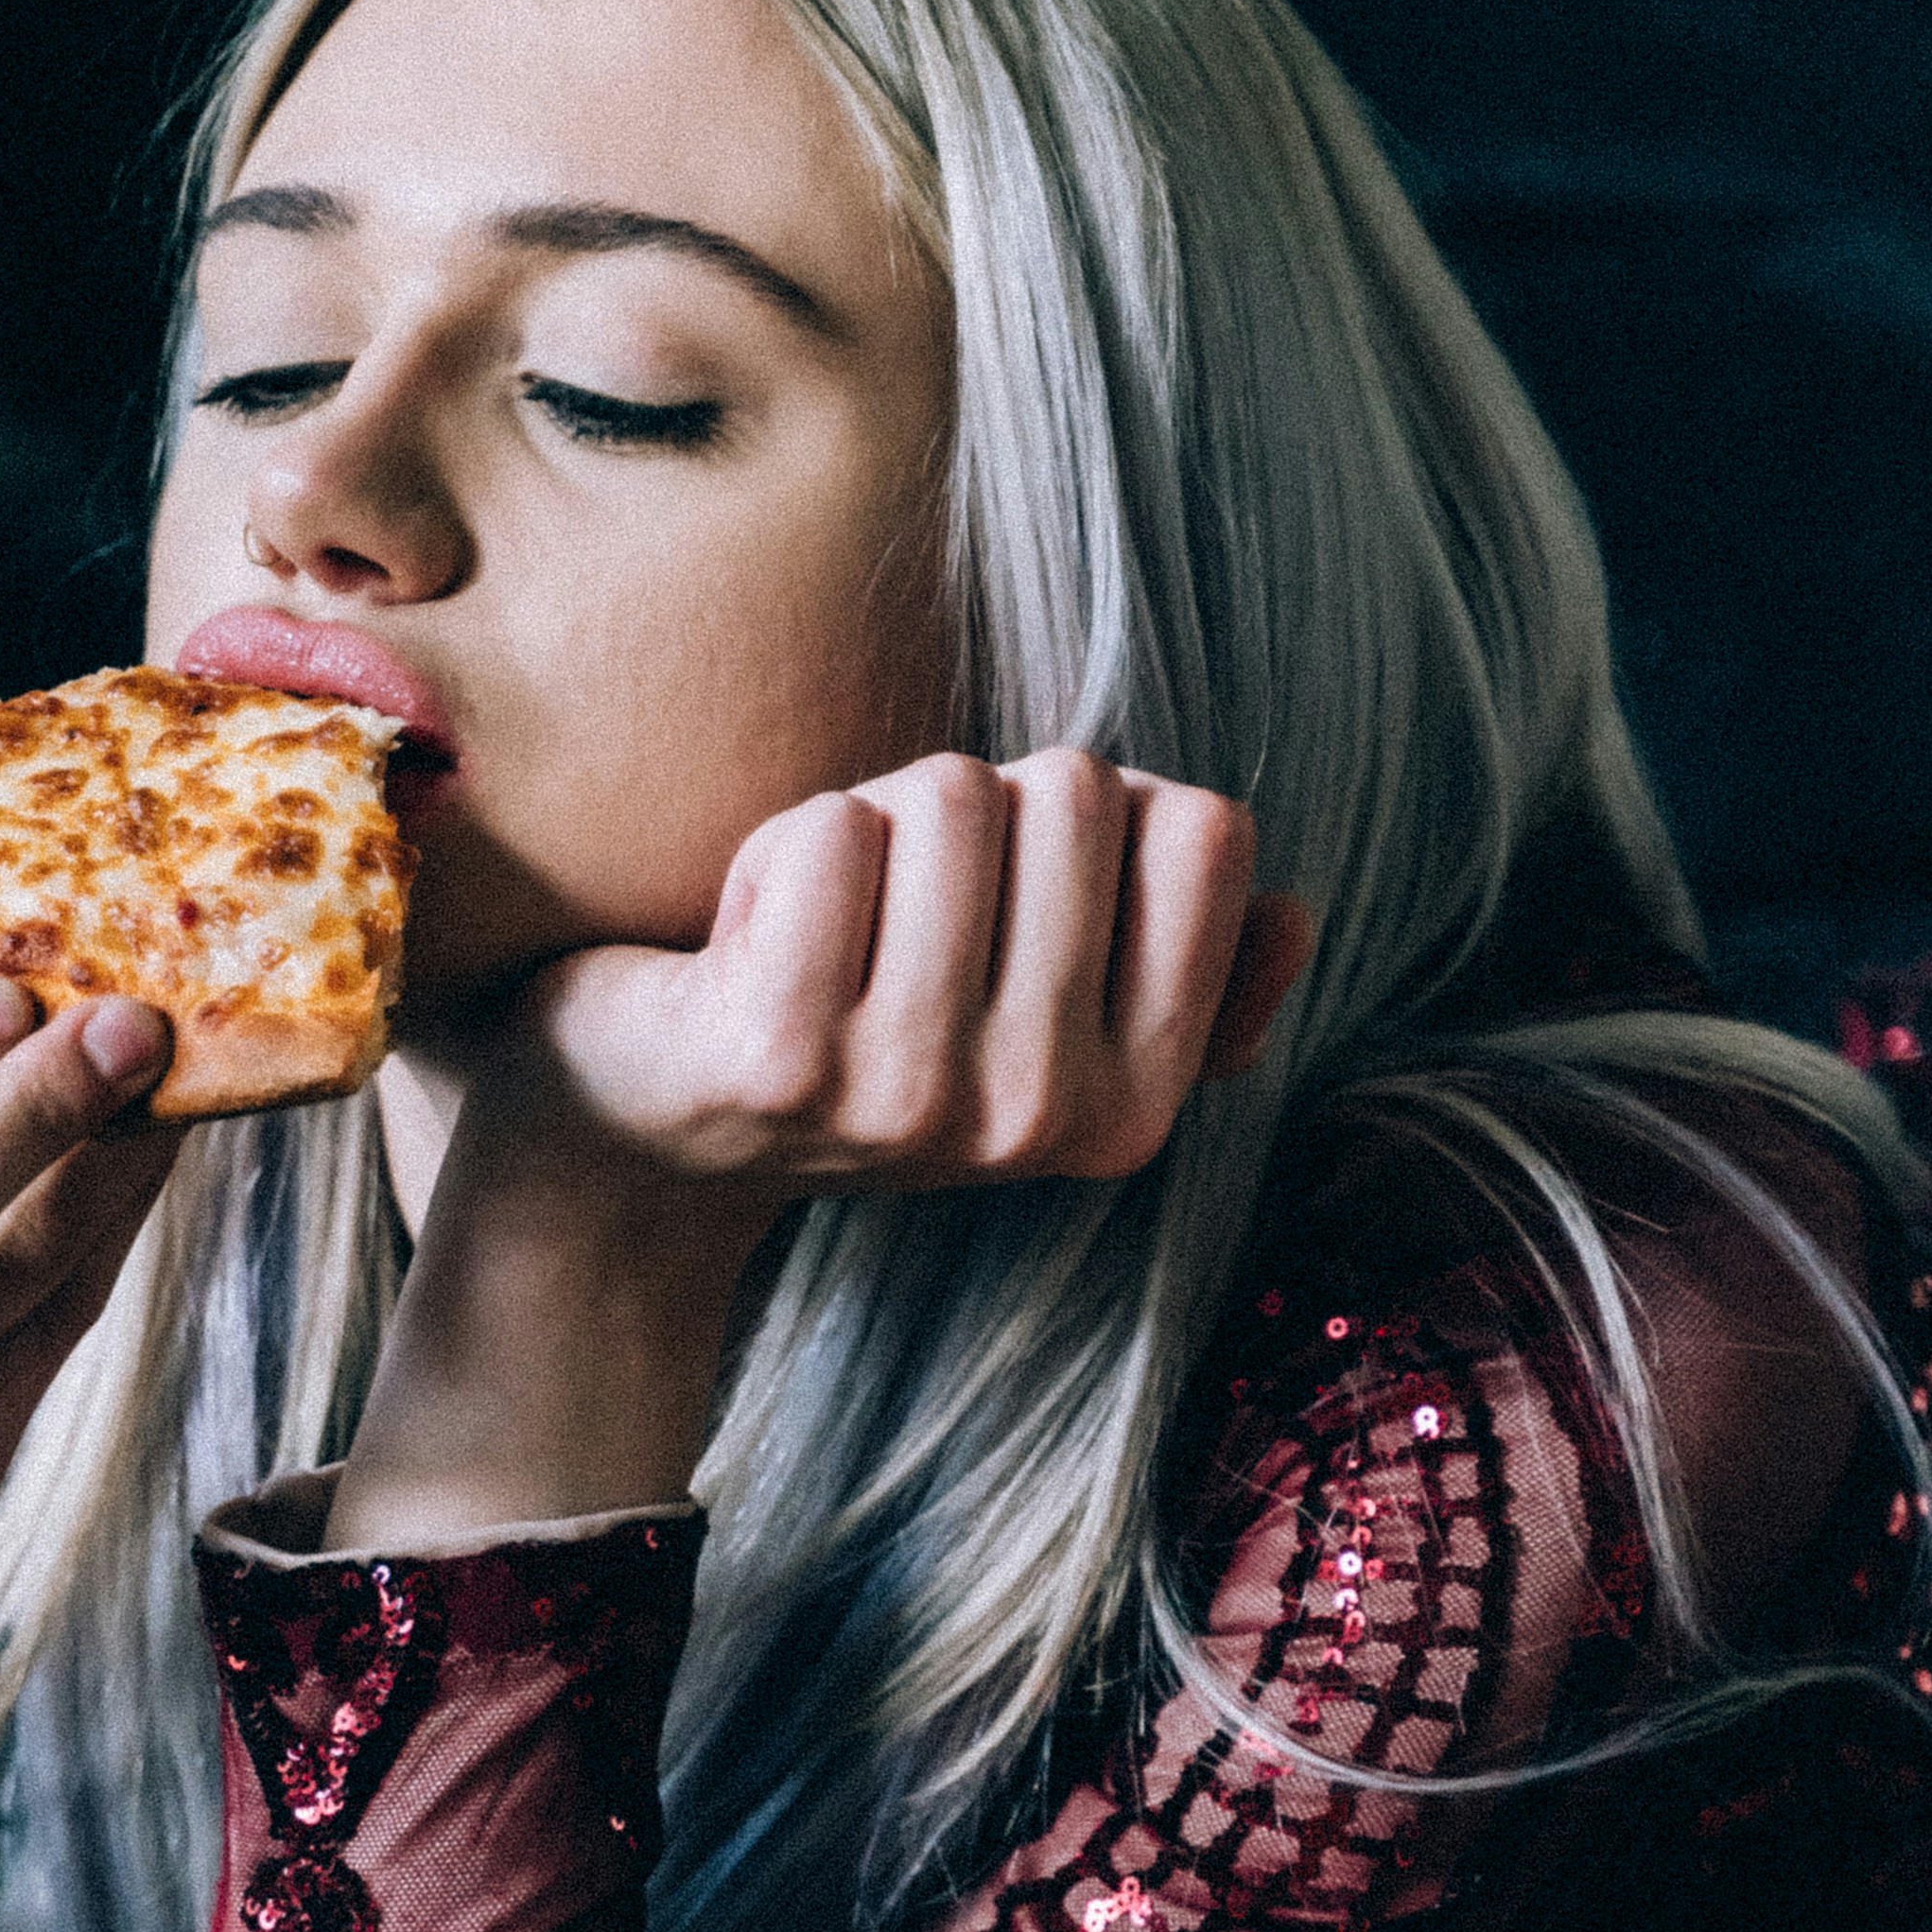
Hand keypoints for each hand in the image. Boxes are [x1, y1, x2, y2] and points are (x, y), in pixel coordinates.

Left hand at [328, 756, 1309, 1551]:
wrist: (641, 1142)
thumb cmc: (855, 1033)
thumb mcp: (1035, 1019)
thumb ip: (1180, 969)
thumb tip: (1289, 914)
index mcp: (1135, 1108)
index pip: (1206, 831)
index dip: (1099, 816)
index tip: (1012, 902)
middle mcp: (1040, 1117)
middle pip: (1075, 788)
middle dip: (970, 808)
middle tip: (893, 918)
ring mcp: (912, 1095)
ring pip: (949, 794)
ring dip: (866, 823)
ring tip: (821, 933)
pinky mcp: (784, 1056)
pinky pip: (830, 832)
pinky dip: (777, 849)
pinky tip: (744, 945)